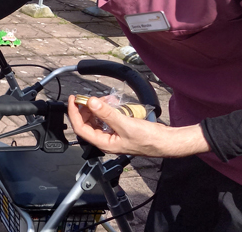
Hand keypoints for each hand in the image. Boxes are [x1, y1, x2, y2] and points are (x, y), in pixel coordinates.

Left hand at [66, 95, 209, 157]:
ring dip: (98, 107)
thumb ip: (107, 113)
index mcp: (104, 143)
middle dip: (87, 108)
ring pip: (97, 119)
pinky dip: (108, 109)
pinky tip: (113, 103)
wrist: (167, 141)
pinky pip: (108, 118)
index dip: (74, 113)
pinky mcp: (120, 129)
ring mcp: (113, 135)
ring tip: (105, 99)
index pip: (81, 128)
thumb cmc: (149, 139)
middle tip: (90, 97)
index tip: (74, 99)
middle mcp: (106, 140)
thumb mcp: (125, 124)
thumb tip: (91, 102)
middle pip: (87, 123)